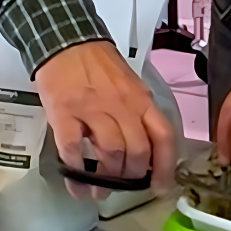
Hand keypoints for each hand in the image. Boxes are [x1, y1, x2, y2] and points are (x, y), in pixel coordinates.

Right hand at [36, 41, 175, 198]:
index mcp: (142, 100)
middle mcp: (122, 106)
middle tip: (123, 186)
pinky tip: (77, 183)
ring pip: (111, 153)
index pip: (163, 137)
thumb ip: (139, 114)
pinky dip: (76, 173)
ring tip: (99, 190)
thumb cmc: (100, 66)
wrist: (65, 41)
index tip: (160, 187)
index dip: (165, 167)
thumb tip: (145, 152)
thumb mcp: (130, 86)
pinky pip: (73, 149)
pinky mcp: (65, 113)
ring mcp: (93, 110)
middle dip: (132, 177)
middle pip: (138, 151)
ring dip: (106, 178)